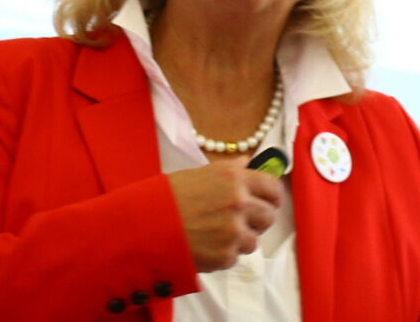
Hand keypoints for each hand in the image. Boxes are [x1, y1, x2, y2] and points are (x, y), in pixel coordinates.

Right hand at [167, 157, 282, 271]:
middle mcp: (239, 203)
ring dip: (240, 239)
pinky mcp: (225, 256)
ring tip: (216, 233)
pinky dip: (223, 253)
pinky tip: (206, 243)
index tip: (268, 201)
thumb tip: (248, 163)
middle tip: (240, 220)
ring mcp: (234, 232)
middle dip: (257, 220)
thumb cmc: (170, 195)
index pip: (273, 188)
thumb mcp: (200, 173)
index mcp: (235, 179)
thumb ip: (230, 170)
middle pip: (269, 217)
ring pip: (254, 241)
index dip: (272, 196)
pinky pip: (235, 257)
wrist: (146, 223)